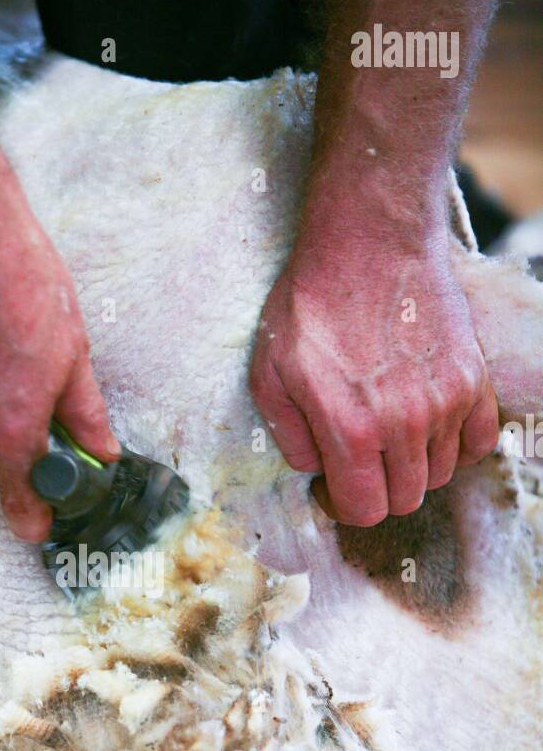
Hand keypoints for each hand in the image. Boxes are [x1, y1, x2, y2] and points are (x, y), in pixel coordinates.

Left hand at [249, 230, 499, 526]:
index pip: (364, 510)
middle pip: (405, 499)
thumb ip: (290, 435)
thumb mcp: (270, 372)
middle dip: (376, 491)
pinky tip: (428, 428)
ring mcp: (447, 401)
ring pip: (440, 474)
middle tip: (355, 463)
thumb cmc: (312, 301)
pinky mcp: (472, 378)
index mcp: (353, 429)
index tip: (330, 486)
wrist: (369, 240)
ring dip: (413, 467)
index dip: (342, 507)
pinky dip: (456, 446)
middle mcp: (406, 424)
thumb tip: (314, 469)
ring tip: (387, 435)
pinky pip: (478, 443)